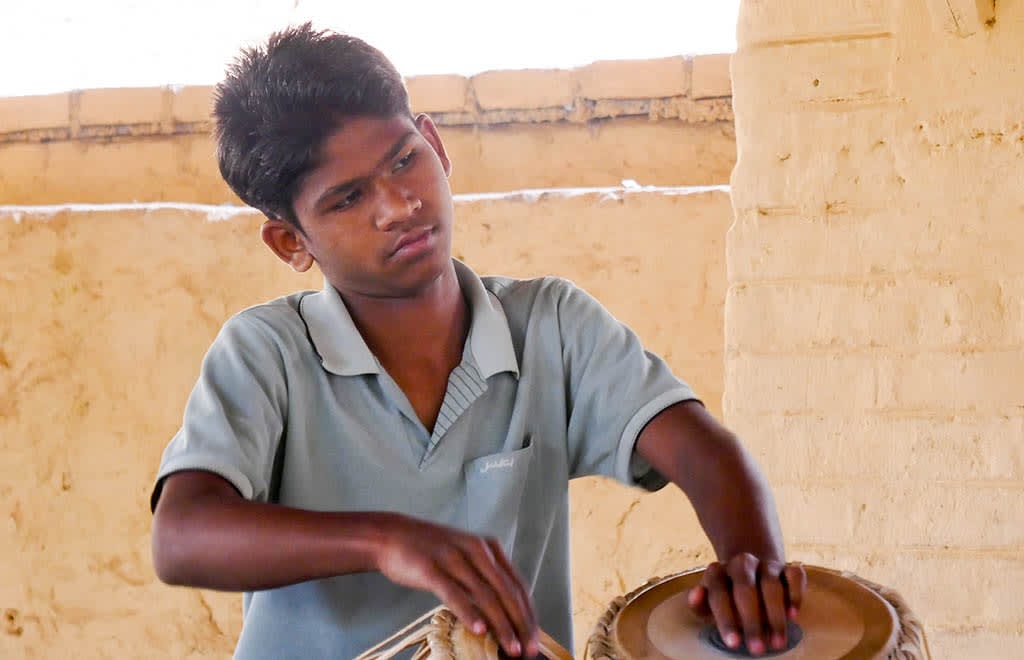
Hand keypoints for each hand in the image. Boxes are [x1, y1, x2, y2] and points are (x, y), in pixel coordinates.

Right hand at [374, 515, 539, 657]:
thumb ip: (484, 579)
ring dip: (501, 625)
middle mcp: (477, 550)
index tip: (535, 639)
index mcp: (489, 548)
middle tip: (528, 650)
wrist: (391, 535)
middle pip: (506, 592)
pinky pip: (454, 594)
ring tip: (510, 648)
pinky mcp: (431, 568)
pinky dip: (469, 613)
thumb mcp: (465, 558)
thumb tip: (505, 615)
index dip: (529, 614)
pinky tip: (479, 630)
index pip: (517, 585)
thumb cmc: (430, 552)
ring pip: (485, 595)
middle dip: (521, 624)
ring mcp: (454, 558)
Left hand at [686, 554, 805, 656]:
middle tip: (757, 649)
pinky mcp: (788, 568)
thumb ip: (700, 603)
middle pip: (745, 588)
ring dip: (775, 616)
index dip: (726, 619)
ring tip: (778, 643)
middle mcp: (741, 563)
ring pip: (771, 584)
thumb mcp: (709, 604)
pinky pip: (795, 576)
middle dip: (752, 621)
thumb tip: (695, 596)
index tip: (733, 644)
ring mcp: (765, 564)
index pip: (718, 593)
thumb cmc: (726, 599)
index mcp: (717, 571)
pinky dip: (795, 595)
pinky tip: (793, 616)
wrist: (751, 576)